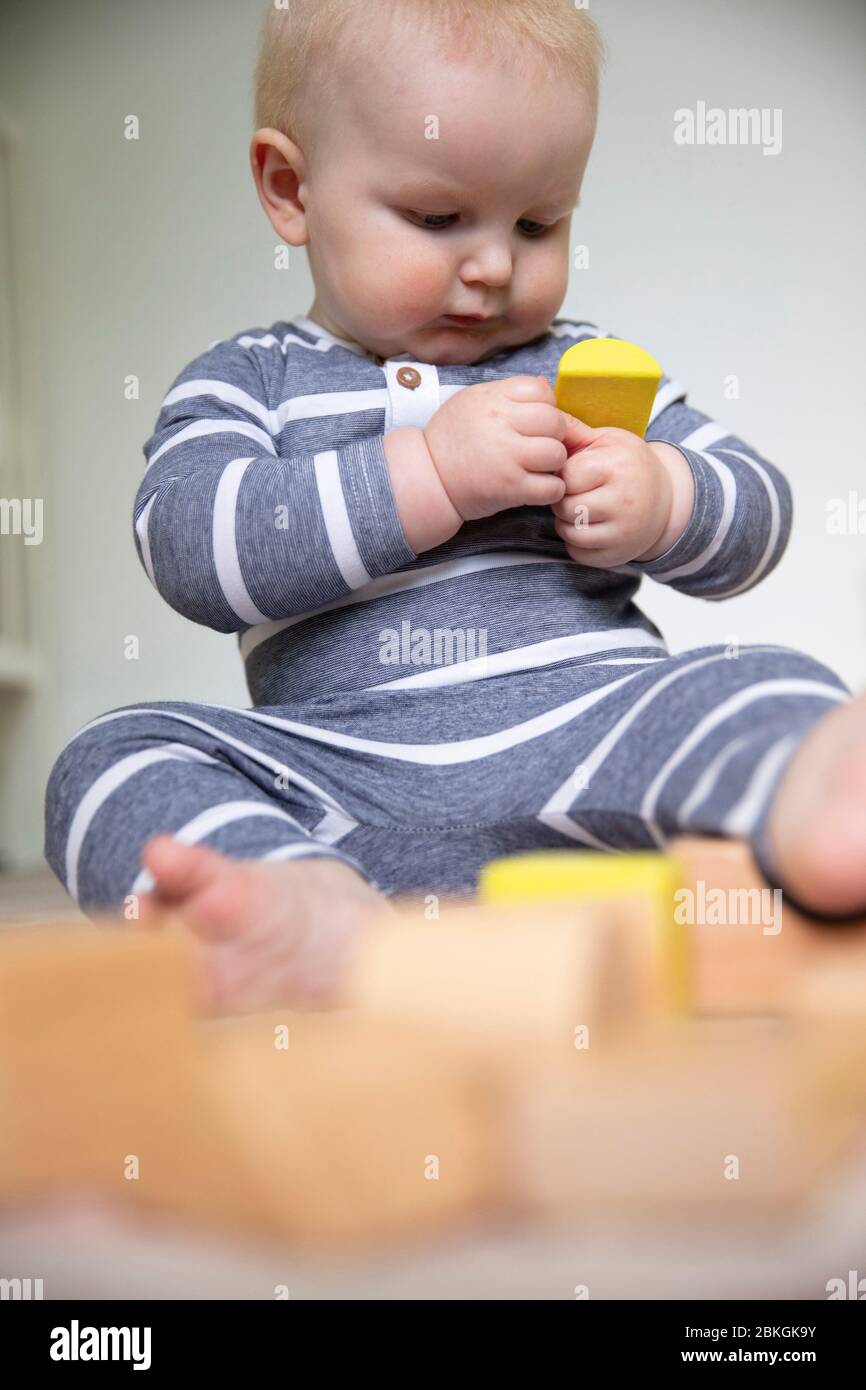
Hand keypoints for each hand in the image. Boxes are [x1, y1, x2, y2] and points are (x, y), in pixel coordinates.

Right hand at [423, 375, 572, 520]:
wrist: (427, 478)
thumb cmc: (450, 440)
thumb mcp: (471, 402)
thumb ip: (507, 393)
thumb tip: (545, 386)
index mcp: (492, 398)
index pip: (542, 392)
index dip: (546, 407)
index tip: (535, 423)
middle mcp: (501, 423)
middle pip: (555, 422)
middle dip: (555, 435)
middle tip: (539, 447)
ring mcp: (507, 457)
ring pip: (558, 454)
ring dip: (554, 463)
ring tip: (537, 467)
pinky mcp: (510, 488)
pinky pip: (552, 487)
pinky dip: (551, 489)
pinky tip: (536, 487)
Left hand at [550, 420, 679, 567]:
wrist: (666, 499)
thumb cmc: (628, 465)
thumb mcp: (607, 440)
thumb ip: (573, 431)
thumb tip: (540, 415)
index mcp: (618, 467)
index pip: (566, 477)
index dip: (563, 475)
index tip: (574, 472)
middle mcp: (623, 502)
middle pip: (565, 506)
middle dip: (563, 499)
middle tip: (577, 492)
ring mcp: (622, 532)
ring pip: (569, 532)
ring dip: (566, 522)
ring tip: (581, 508)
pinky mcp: (617, 555)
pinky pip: (578, 553)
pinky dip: (576, 542)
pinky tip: (588, 526)